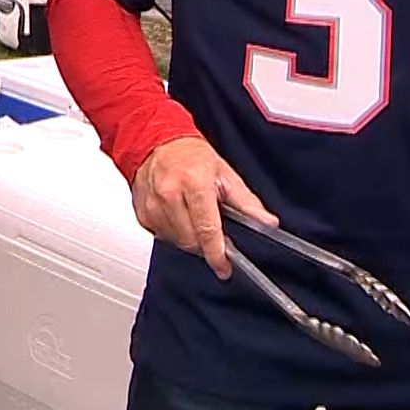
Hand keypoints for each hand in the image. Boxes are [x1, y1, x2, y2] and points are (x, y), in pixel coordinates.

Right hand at [132, 137, 278, 279]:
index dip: (217, 254)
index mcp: (193, 183)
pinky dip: (173, 233)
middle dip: (205, 244)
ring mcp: (152, 204)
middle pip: (191, 240)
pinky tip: (178, 216)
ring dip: (189, 238)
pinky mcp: (142, 213)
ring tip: (193, 216)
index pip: (207, 229)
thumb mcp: (225, 174)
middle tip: (212, 231)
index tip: (224, 267)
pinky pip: (161, 236)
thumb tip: (267, 223)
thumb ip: (247, 203)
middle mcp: (169, 193)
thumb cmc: (190, 155)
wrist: (157, 141)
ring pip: (176, 241)